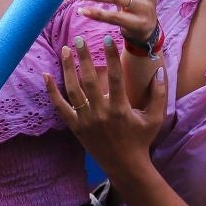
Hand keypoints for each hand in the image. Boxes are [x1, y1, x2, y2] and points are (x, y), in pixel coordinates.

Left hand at [47, 37, 167, 177]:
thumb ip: (159, 94)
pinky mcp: (75, 127)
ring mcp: (85, 120)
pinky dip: (52, 92)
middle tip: (78, 39)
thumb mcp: (155, 118)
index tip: (107, 39)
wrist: (125, 166)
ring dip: (67, 69)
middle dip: (83, 57)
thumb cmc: (141, 140)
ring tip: (64, 50)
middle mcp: (100, 113)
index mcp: (120, 108)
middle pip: (88, 80)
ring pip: (72, 90)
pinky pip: (60, 107)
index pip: (114, 76)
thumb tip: (160, 69)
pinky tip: (46, 75)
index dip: (110, 56)